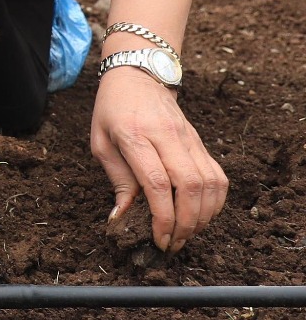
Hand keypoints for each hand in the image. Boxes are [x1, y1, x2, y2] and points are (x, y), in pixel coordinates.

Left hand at [91, 67, 227, 251]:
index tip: (158, 239)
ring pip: (210, 183)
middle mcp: (167, 136)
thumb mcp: (100, 142)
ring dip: (203, 216)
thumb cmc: (112, 110)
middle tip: (174, 243)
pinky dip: (215, 202)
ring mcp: (188, 138)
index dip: (162, 216)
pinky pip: (217, 177)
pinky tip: (201, 215)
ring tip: (187, 234)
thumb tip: (122, 218)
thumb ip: (116, 180)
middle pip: (190, 186)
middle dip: (186, 223)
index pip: (157, 182)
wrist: (138, 76)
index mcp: (135, 135)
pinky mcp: (201, 142)